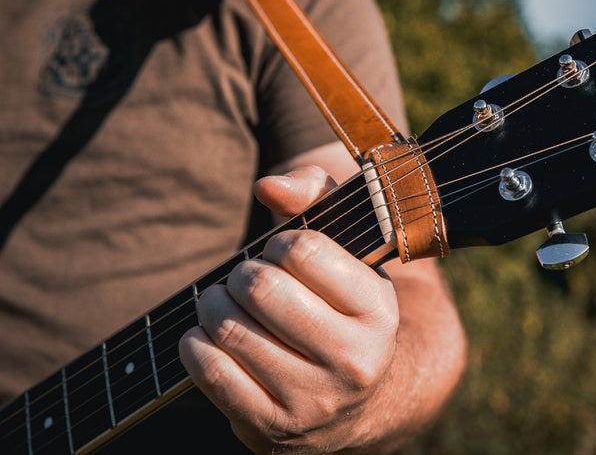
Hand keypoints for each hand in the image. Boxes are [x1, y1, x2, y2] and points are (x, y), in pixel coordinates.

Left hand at [180, 165, 400, 452]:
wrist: (359, 401)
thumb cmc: (343, 306)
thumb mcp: (350, 247)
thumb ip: (315, 195)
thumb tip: (267, 187)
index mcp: (379, 311)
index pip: (304, 251)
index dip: (280, 243)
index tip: (281, 253)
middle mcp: (354, 361)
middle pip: (262, 290)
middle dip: (242, 274)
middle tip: (247, 278)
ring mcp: (313, 401)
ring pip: (231, 331)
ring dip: (213, 305)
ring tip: (224, 303)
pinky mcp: (273, 428)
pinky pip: (212, 374)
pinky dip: (196, 345)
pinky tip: (209, 336)